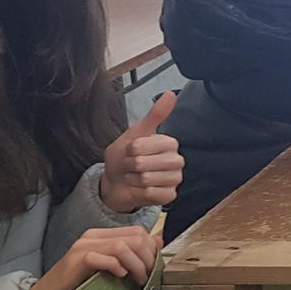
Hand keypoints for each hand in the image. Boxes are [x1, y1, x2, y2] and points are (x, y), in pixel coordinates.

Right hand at [30, 226, 160, 289]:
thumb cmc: (78, 287)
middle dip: (149, 258)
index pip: (139, 232)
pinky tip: (120, 277)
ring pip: (122, 246)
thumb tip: (159, 242)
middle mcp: (93, 236)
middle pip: (135, 237)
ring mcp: (83, 247)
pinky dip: (116, 267)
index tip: (155, 270)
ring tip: (138, 281)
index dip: (153, 250)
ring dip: (137, 265)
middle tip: (149, 278)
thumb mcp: (109, 270)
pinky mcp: (75, 261)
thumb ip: (130, 256)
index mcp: (102, 235)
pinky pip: (103, 257)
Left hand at [100, 92, 182, 212]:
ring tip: (134, 177)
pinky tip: (140, 189)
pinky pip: (153, 193)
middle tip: (131, 166)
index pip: (146, 145)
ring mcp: (174, 178)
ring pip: (149, 179)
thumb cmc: (124, 158)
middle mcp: (176, 160)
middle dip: (131, 166)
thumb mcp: (134, 134)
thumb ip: (154, 115)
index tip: (130, 151)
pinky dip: (140, 192)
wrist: (115, 183)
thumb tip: (170, 94)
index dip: (131, 150)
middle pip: (147, 163)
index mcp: (169, 143)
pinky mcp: (170, 195)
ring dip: (134, 179)